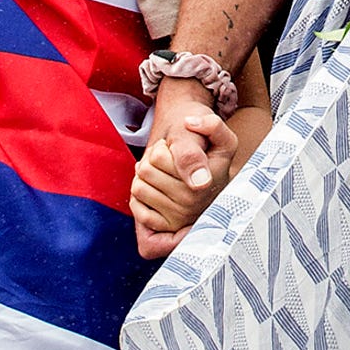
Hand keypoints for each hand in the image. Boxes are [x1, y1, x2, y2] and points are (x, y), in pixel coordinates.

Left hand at [133, 110, 234, 260]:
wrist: (198, 154)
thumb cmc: (197, 135)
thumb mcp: (206, 123)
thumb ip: (211, 129)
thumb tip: (200, 176)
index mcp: (212, 174)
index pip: (158, 157)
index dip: (162, 147)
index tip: (177, 149)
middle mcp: (200, 199)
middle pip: (146, 170)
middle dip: (152, 159)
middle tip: (168, 159)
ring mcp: (185, 215)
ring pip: (139, 187)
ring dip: (145, 176)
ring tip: (162, 173)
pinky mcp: (170, 226)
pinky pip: (137, 208)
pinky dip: (139, 196)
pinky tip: (155, 189)